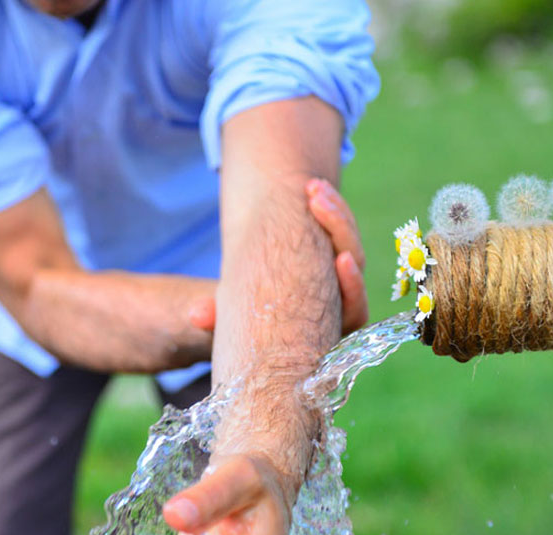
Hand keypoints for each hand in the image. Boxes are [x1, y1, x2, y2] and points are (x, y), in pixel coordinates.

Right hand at [187, 178, 366, 335]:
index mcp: (325, 329)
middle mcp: (338, 302)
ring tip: (312, 187)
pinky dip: (328, 207)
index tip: (341, 260)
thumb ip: (213, 319)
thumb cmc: (236, 324)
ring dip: (335, 211)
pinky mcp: (330, 252)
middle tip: (316, 203)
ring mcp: (336, 275)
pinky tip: (311, 188)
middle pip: (355, 264)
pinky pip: (338, 228)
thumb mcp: (225, 320)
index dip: (353, 287)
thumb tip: (197, 314)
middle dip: (340, 230)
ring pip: (349, 241)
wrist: (244, 304)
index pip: (355, 312)